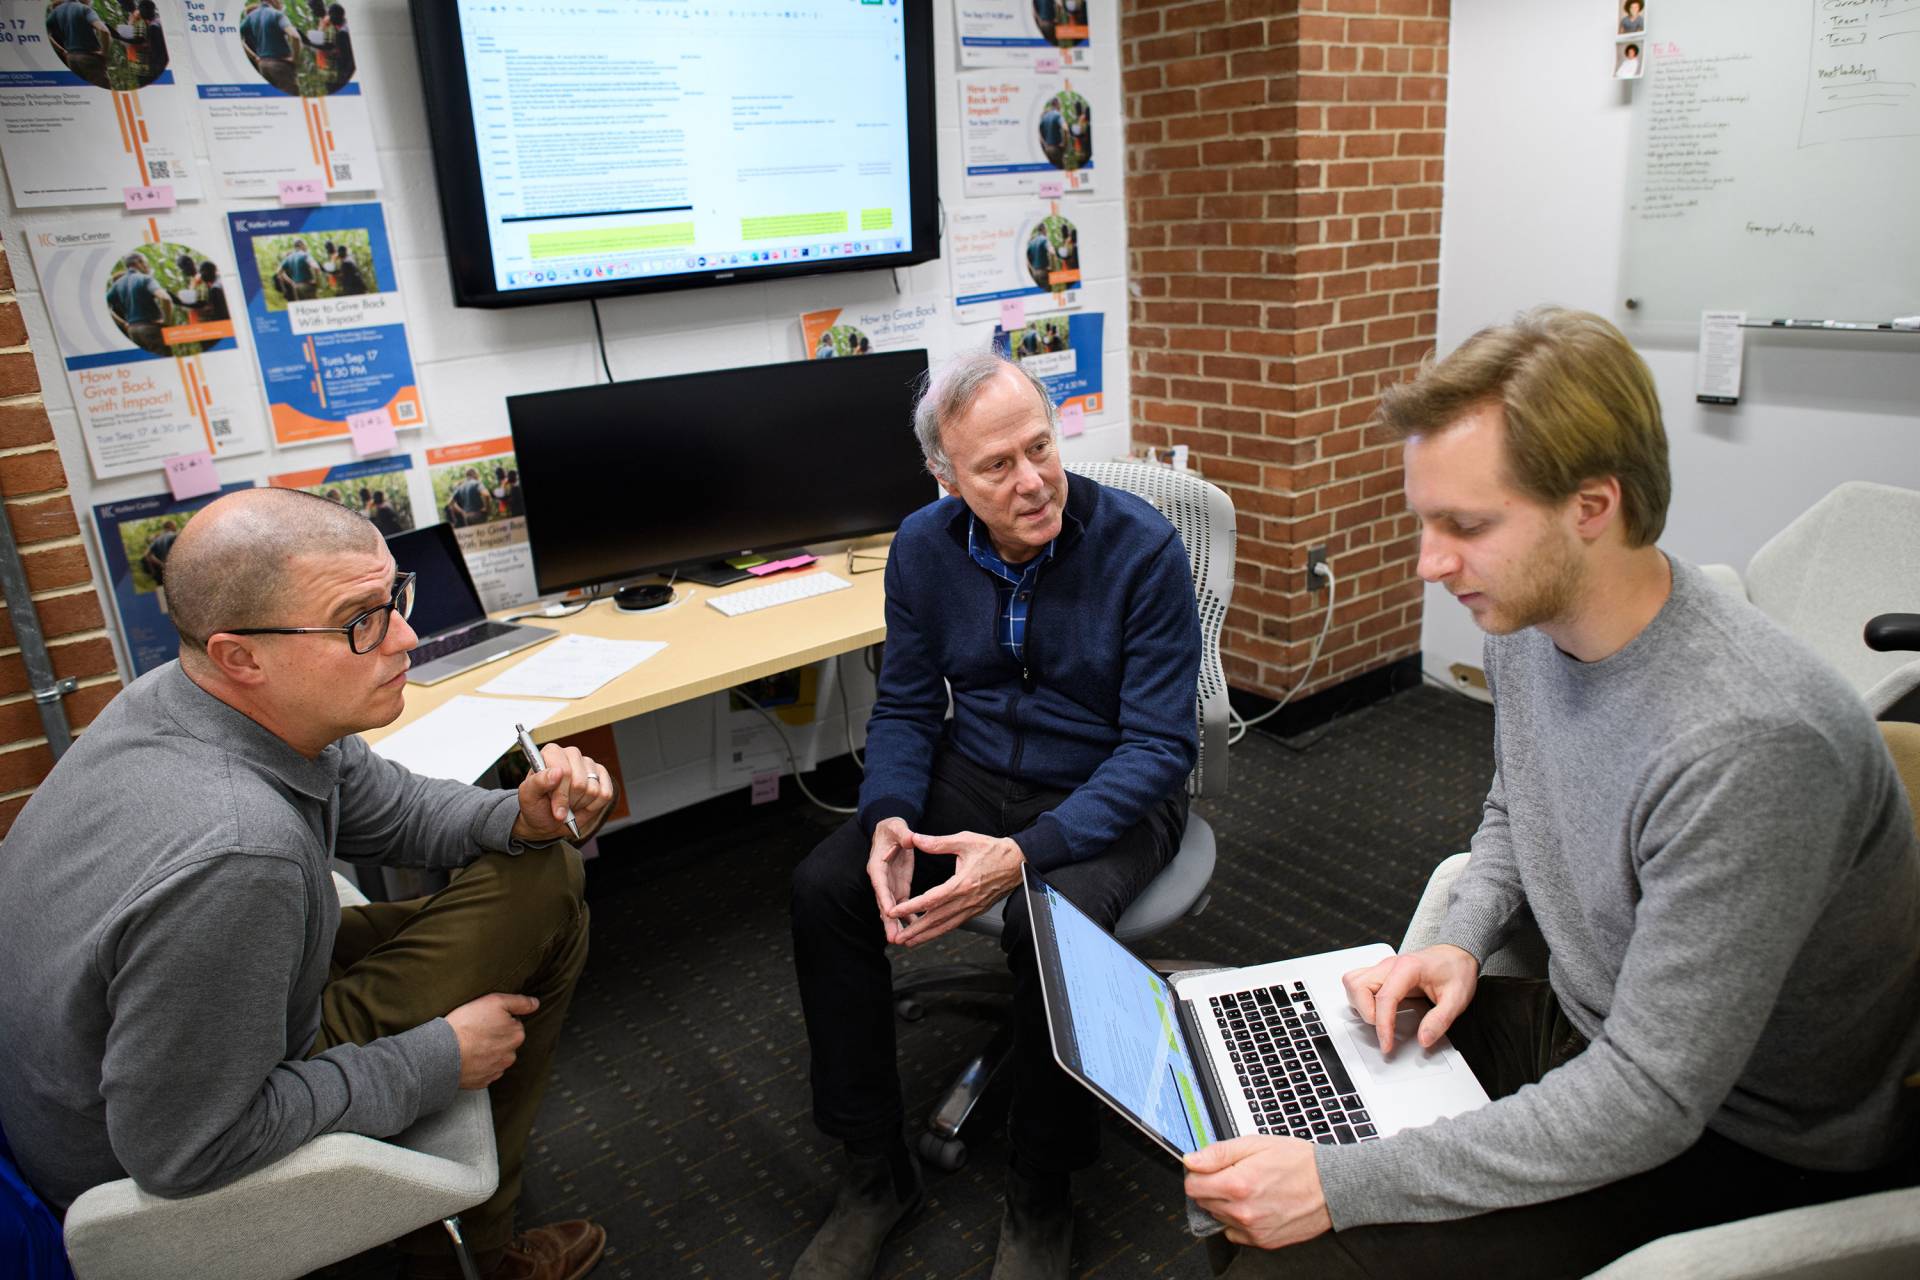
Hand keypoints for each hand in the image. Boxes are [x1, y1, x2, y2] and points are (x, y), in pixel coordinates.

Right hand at [445, 992, 537, 1088]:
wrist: (443, 1054)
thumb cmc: (467, 1025)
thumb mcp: (495, 1002)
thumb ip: (519, 1002)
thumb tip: (535, 1003)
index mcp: (517, 1035)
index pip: (513, 1023)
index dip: (497, 1018)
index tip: (484, 1019)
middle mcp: (510, 1055)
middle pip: (505, 1041)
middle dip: (494, 1036)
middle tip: (475, 1031)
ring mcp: (496, 1070)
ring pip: (495, 1057)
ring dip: (486, 1051)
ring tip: (468, 1044)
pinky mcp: (482, 1082)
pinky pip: (483, 1071)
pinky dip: (477, 1065)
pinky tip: (466, 1057)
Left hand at [511, 743, 612, 843]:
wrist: (547, 820)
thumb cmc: (536, 805)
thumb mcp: (528, 796)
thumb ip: (538, 782)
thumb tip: (557, 771)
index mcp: (551, 753)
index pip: (564, 771)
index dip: (560, 794)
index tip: (555, 809)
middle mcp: (572, 754)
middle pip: (580, 783)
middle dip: (570, 801)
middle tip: (560, 807)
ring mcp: (589, 764)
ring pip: (593, 790)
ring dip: (580, 804)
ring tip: (569, 804)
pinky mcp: (602, 776)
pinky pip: (605, 794)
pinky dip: (593, 806)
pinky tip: (581, 804)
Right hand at [866, 817, 917, 944]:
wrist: (892, 831)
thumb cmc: (892, 828)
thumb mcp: (897, 827)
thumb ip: (904, 833)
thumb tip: (911, 838)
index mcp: (877, 866)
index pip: (880, 884)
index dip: (884, 898)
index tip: (889, 912)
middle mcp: (882, 879)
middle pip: (884, 903)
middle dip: (888, 921)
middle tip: (893, 938)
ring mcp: (890, 886)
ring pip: (893, 909)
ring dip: (897, 924)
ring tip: (902, 941)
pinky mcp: (900, 888)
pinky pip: (904, 905)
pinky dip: (909, 917)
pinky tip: (917, 929)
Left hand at [889, 831, 1023, 947]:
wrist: (1019, 861)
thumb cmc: (994, 850)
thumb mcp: (965, 840)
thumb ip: (938, 843)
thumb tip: (916, 839)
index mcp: (962, 883)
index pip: (931, 899)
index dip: (911, 907)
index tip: (895, 911)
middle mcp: (967, 900)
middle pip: (936, 919)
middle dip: (915, 930)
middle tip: (898, 937)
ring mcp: (973, 907)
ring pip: (946, 926)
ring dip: (926, 935)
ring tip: (909, 941)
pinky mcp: (977, 910)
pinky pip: (956, 924)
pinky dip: (941, 931)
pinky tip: (930, 934)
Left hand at [1183, 1134, 1331, 1249]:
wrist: (1332, 1187)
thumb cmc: (1299, 1162)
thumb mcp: (1255, 1144)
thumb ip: (1218, 1153)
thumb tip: (1191, 1160)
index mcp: (1237, 1184)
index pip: (1193, 1186)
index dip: (1199, 1173)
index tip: (1210, 1168)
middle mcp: (1243, 1212)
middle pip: (1204, 1202)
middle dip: (1213, 1186)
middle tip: (1236, 1174)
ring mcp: (1253, 1230)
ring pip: (1219, 1217)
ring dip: (1226, 1204)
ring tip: (1251, 1188)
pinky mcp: (1263, 1241)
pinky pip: (1235, 1233)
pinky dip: (1239, 1221)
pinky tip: (1256, 1205)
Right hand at [1341, 944, 1479, 1054]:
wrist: (1456, 954)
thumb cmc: (1456, 971)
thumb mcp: (1457, 999)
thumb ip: (1440, 1020)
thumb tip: (1423, 1039)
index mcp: (1408, 967)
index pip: (1385, 997)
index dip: (1383, 1025)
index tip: (1387, 1045)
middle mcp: (1390, 965)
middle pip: (1358, 986)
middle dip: (1367, 1013)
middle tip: (1384, 1028)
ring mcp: (1383, 968)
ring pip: (1352, 982)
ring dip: (1360, 1004)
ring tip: (1379, 1018)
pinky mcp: (1380, 973)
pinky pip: (1357, 982)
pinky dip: (1360, 998)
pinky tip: (1376, 1009)